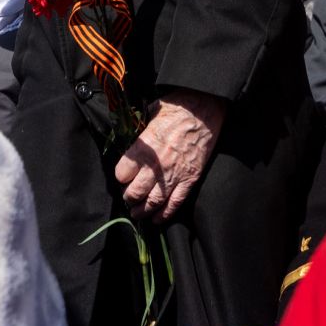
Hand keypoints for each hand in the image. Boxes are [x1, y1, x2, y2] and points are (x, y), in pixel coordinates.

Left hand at [113, 89, 227, 223]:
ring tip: (137, 213)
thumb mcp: (149, 113)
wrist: (205, 110)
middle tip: (128, 198)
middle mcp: (157, 166)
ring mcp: (174, 175)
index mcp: (144, 148)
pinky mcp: (190, 179)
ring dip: (142, 211)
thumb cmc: (177, 106)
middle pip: (135, 192)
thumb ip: (139, 131)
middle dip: (129, 198)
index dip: (121, 177)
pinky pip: (175, 202)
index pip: (122, 173)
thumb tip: (128, 135)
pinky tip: (157, 218)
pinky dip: (165, 214)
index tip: (123, 177)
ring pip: (153, 202)